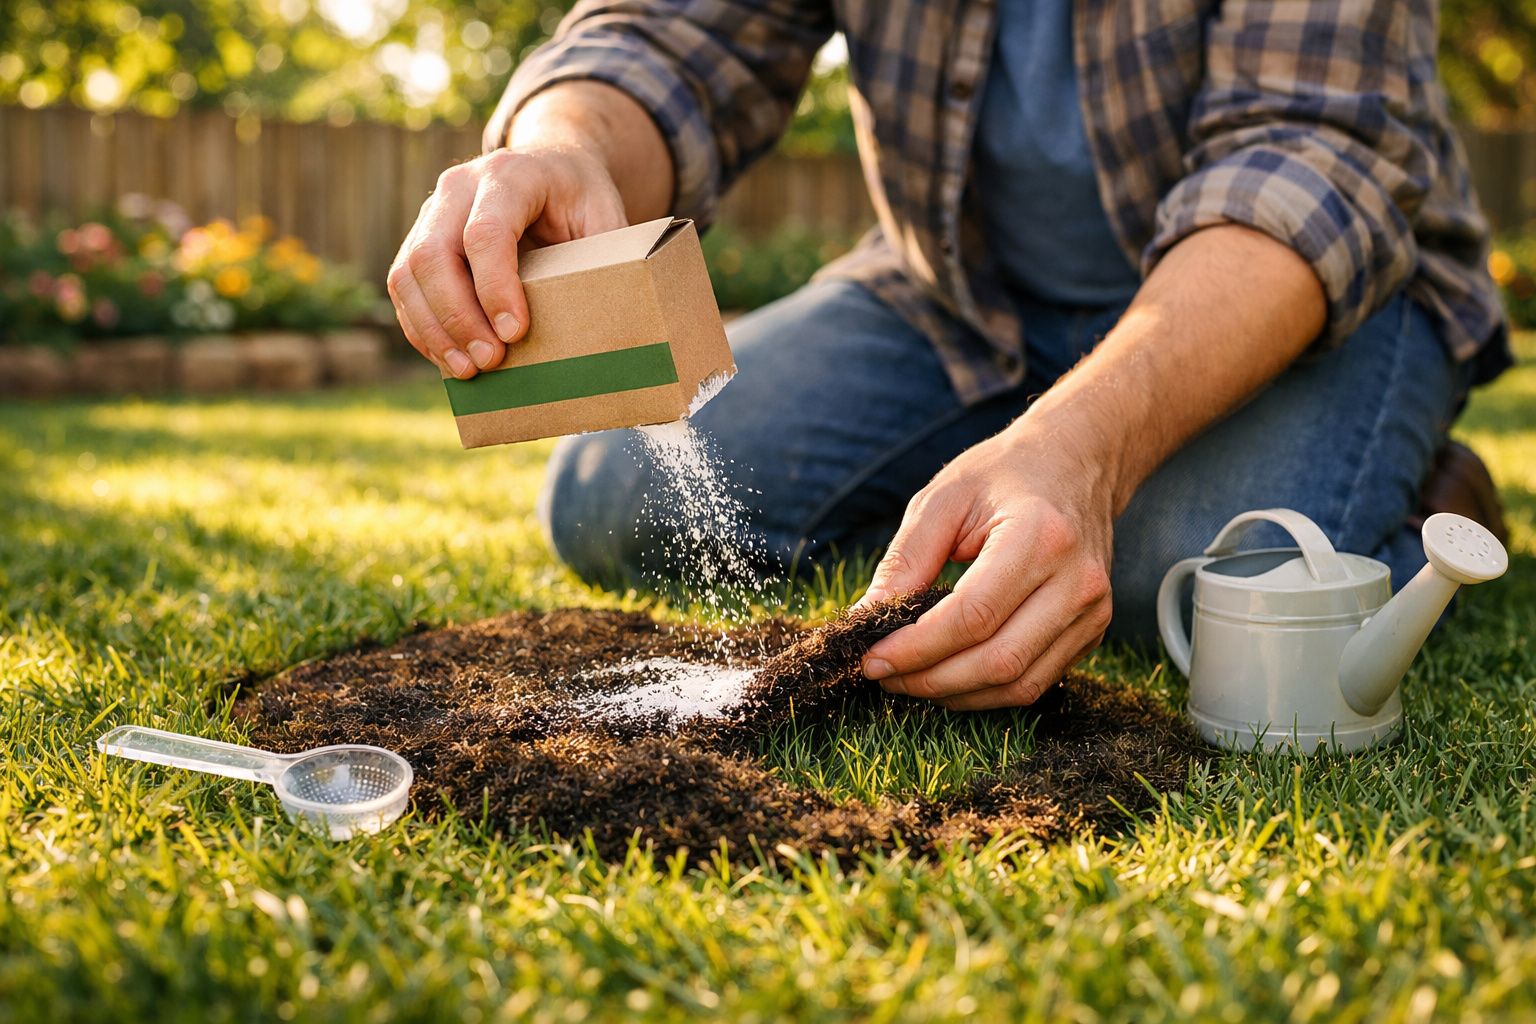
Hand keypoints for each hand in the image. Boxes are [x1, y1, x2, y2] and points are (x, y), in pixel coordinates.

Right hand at [388, 145, 627, 378]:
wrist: (551, 168)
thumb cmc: (581, 200)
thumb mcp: (605, 217)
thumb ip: (603, 259)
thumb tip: (605, 321)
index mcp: (509, 175)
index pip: (486, 232)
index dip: (495, 287)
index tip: (514, 333)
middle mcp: (460, 187)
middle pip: (435, 254)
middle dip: (459, 317)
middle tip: (489, 361)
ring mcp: (433, 211)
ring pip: (409, 273)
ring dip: (434, 329)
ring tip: (468, 370)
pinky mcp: (420, 238)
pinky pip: (404, 286)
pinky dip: (422, 328)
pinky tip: (449, 358)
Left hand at [856, 424, 1115, 709]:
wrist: (1077, 464)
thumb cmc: (1003, 475)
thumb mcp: (943, 499)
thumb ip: (905, 560)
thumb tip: (867, 619)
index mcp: (1041, 537)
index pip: (973, 615)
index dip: (916, 648)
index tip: (870, 659)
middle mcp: (1077, 581)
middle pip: (998, 660)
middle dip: (930, 679)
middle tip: (883, 675)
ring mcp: (1092, 611)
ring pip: (1018, 685)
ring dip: (955, 694)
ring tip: (910, 679)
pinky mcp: (1092, 632)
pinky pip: (1034, 683)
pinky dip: (985, 691)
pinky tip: (948, 675)